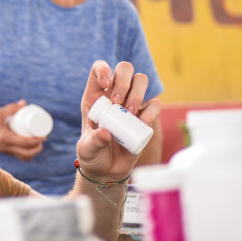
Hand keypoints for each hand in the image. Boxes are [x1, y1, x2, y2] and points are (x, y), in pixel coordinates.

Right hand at [0, 100, 44, 160]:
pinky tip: (30, 148)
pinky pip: (18, 156)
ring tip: (38, 144)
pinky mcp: (5, 151)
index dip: (37, 141)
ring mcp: (6, 151)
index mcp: (6, 138)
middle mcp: (7, 147)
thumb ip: (11, 108)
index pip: (25, 143)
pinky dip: (26, 154)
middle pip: (27, 153)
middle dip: (37, 148)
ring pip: (23, 157)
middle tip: (42, 140)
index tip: (44, 136)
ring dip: (33, 152)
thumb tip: (24, 102)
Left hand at [76, 60, 161, 180]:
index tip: (106, 84)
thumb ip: (93, 141)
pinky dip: (152, 111)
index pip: (99, 68)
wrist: (107, 171)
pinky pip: (155, 104)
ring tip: (130, 113)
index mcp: (95, 96)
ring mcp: (131, 104)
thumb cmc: (92, 155)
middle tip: (118, 102)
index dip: (104, 69)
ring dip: (137, 93)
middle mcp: (114, 95)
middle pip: (124, 69)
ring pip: (141, 80)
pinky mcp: (145, 117)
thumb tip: (106, 133)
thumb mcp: (86, 149)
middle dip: (123, 81)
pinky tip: (142, 123)